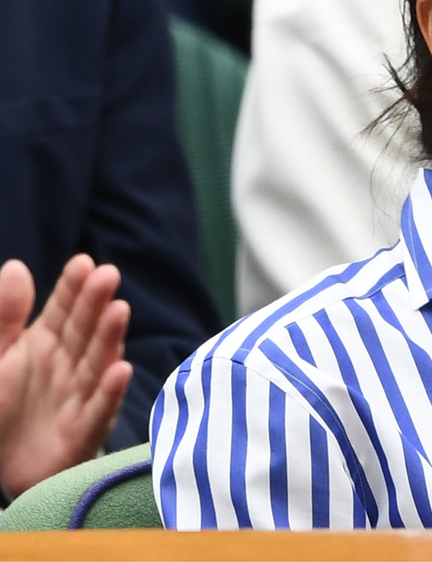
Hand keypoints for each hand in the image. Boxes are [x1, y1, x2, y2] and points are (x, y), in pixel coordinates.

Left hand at [0, 256, 132, 499]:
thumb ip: (5, 317)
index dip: (74, 287)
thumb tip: (16, 267)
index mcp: (45, 343)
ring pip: (96, 362)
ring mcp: (79, 396)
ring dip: (110, 338)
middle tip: (108, 275)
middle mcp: (69, 365)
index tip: (84, 263)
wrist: (1, 468)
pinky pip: (97, 410)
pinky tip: (119, 371)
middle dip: (96, 303)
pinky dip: (110, 392)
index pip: (64, 309)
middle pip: (85, 330)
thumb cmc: (0, 406)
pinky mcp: (83, 432)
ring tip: (118, 311)